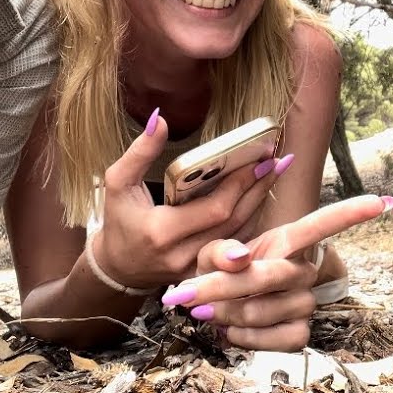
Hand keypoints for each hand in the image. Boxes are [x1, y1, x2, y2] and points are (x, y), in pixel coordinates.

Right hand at [88, 112, 281, 289]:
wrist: (119, 268)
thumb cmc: (119, 221)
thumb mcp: (118, 184)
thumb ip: (139, 153)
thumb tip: (158, 120)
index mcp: (162, 232)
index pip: (215, 209)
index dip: (240, 185)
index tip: (258, 158)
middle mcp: (184, 254)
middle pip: (235, 221)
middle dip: (257, 188)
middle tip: (274, 160)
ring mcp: (198, 268)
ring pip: (241, 233)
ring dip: (259, 201)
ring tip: (275, 171)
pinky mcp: (208, 272)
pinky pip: (237, 243)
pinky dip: (251, 217)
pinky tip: (262, 194)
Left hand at [163, 194, 392, 349]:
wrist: (208, 308)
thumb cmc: (214, 271)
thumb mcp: (209, 252)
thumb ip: (220, 251)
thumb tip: (238, 257)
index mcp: (287, 242)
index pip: (323, 224)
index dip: (352, 213)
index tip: (383, 202)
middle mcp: (303, 271)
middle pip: (268, 275)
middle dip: (220, 286)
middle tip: (184, 294)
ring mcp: (304, 303)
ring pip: (262, 311)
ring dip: (225, 314)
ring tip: (207, 312)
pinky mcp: (299, 332)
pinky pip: (274, 339)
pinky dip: (244, 338)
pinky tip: (232, 330)